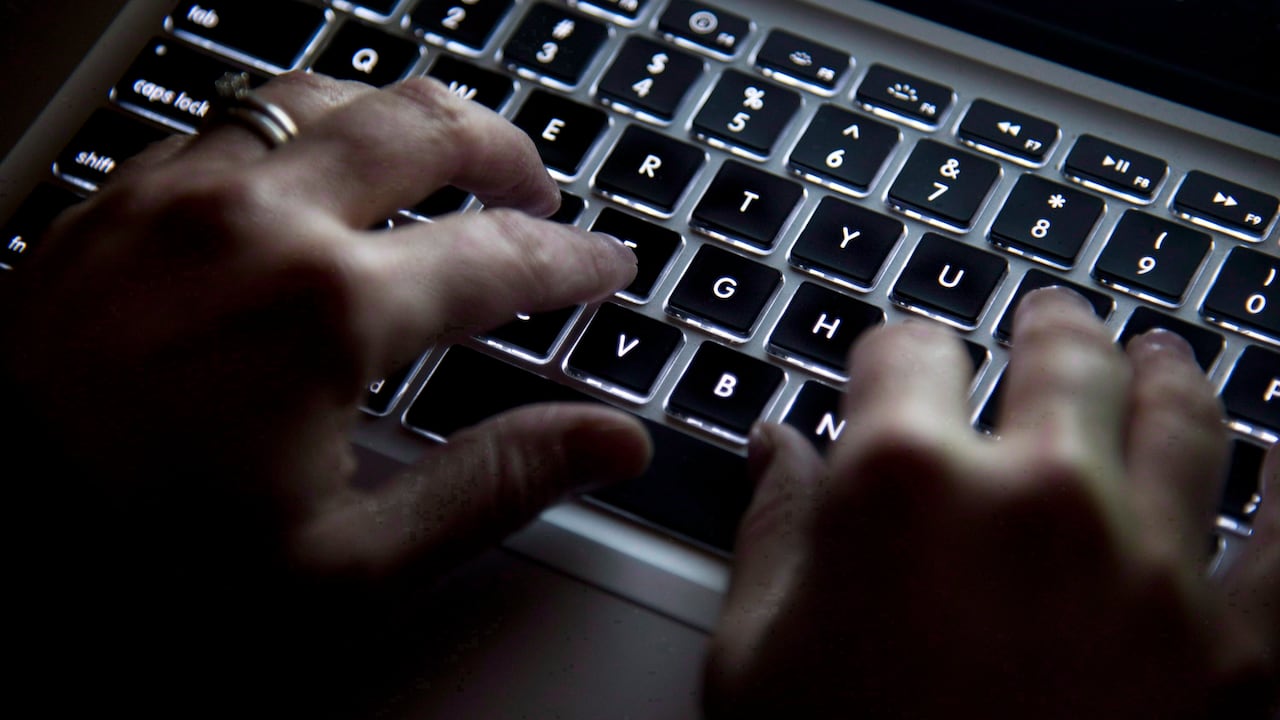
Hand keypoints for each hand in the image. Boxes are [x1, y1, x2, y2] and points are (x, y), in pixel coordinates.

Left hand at [1, 73, 648, 709]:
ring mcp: (179, 190)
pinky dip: (309, 124)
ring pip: (330, 95)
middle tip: (540, 193)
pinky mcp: (119, 193)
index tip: (607, 268)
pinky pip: (237, 114)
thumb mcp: (345, 562)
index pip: (501, 258)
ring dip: (407, 118)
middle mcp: (258, 219)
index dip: (574, 262)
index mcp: (329, 309)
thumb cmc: (142, 562)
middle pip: (426, 127)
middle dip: (508, 153)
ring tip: (444, 155)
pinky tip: (318, 164)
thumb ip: (493, 485)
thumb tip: (609, 443)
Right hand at [705, 287, 1278, 718]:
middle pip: (1059, 355)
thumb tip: (778, 450)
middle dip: (1048, 324)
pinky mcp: (1238, 657)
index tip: (899, 362)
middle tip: (1050, 316)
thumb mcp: (753, 662)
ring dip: (1169, 371)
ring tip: (1162, 355)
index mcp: (902, 490)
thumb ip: (770, 533)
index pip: (905, 352)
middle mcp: (1038, 502)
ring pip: (1184, 414)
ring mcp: (1153, 573)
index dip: (897, 352)